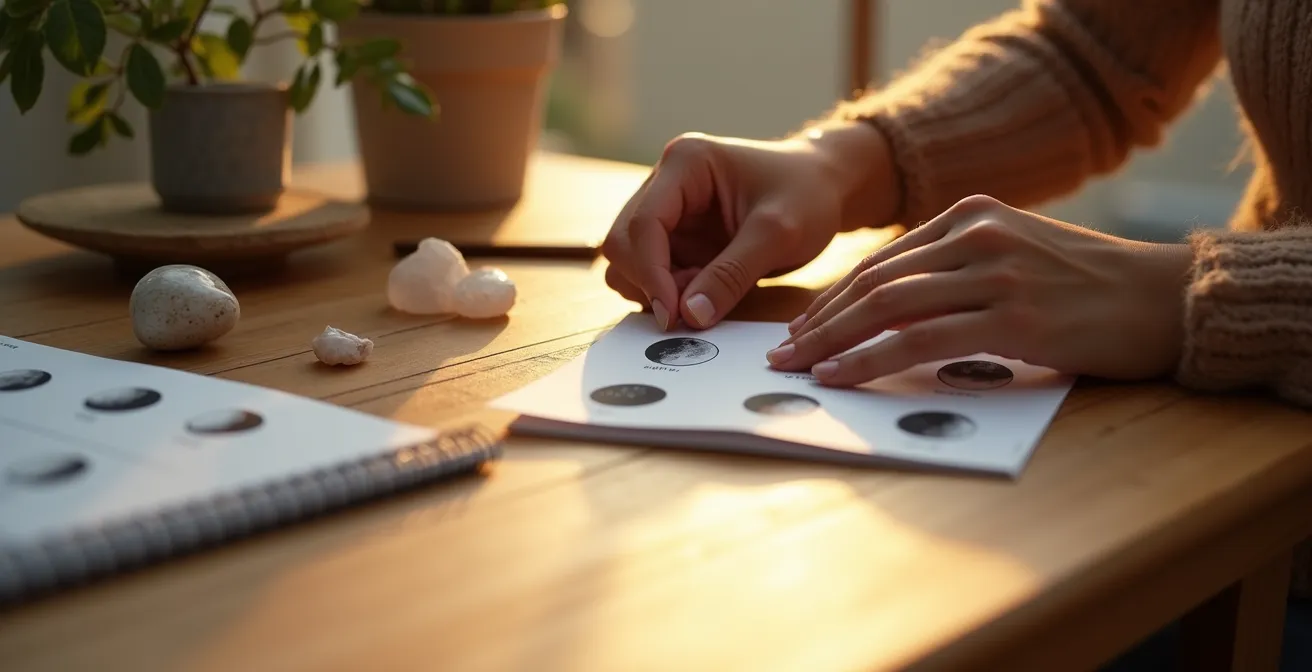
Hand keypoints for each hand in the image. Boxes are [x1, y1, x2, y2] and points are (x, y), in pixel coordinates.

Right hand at [602, 120, 898, 330]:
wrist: (826, 187)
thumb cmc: (808, 195)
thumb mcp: (778, 234)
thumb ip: (733, 274)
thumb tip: (689, 316)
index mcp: (685, 163)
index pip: (642, 224)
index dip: (650, 273)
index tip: (674, 315)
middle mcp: (664, 183)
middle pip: (622, 243)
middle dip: (650, 283)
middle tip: (691, 310)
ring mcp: (667, 211)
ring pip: (630, 263)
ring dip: (658, 290)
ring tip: (708, 294)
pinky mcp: (675, 237)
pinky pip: (652, 274)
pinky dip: (670, 293)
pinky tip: (708, 291)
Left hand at [766, 195, 1195, 385]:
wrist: (1167, 297)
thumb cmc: (1089, 288)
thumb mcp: (1017, 257)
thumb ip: (958, 273)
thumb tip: (892, 314)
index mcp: (972, 215)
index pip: (882, 261)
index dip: (833, 298)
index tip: (802, 328)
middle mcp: (977, 235)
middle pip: (874, 281)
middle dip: (819, 320)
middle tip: (781, 353)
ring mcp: (995, 272)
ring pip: (888, 308)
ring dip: (831, 341)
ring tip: (796, 369)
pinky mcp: (1014, 316)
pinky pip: (921, 339)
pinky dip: (871, 359)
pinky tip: (840, 374)